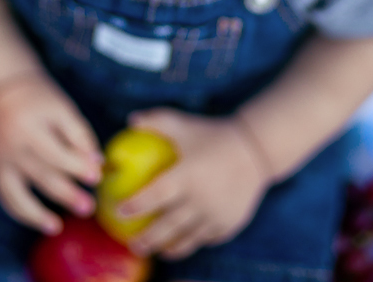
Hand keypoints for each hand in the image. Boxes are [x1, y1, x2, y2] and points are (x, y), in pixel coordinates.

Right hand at [0, 72, 102, 233]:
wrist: (5, 89)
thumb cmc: (42, 99)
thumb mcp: (63, 108)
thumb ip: (79, 135)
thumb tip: (97, 164)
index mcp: (32, 123)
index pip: (57, 151)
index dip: (78, 166)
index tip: (97, 177)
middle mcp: (13, 142)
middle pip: (41, 173)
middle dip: (66, 192)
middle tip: (89, 207)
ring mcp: (2, 157)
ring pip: (20, 191)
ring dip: (39, 212)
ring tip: (58, 226)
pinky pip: (6, 195)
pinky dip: (22, 212)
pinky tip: (42, 222)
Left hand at [117, 108, 271, 259]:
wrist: (255, 150)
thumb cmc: (212, 134)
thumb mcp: (184, 124)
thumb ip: (156, 121)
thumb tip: (130, 120)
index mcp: (187, 175)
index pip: (154, 195)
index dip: (134, 205)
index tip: (117, 210)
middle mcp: (201, 199)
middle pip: (167, 227)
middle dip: (146, 240)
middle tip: (132, 244)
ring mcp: (215, 215)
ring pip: (186, 240)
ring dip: (167, 249)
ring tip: (154, 251)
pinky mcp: (228, 225)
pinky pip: (205, 238)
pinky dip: (191, 242)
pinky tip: (181, 243)